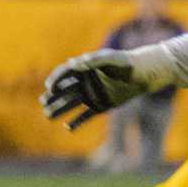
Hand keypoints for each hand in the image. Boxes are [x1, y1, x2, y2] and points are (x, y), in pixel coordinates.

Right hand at [40, 50, 163, 129]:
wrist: (144, 74)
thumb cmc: (126, 63)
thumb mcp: (111, 58)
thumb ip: (94, 60)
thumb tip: (74, 63)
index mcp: (83, 70)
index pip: (64, 75)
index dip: (55, 80)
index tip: (50, 87)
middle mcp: (84, 83)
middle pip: (63, 91)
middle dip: (52, 97)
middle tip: (43, 103)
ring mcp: (92, 95)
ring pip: (71, 104)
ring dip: (58, 110)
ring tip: (47, 116)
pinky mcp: (101, 106)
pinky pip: (86, 116)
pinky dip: (77, 122)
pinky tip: (68, 127)